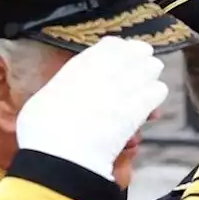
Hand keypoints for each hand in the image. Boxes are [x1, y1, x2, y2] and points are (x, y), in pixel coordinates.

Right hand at [16, 36, 166, 179]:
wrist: (61, 153)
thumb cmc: (42, 129)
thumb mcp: (44, 99)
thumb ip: (61, 87)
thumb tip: (65, 90)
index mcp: (77, 68)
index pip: (108, 46)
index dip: (116, 47)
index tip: (118, 50)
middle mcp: (102, 73)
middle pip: (133, 53)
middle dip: (137, 56)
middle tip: (139, 59)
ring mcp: (121, 91)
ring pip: (150, 69)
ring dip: (149, 72)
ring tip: (148, 76)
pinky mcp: (135, 112)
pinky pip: (156, 93)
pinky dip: (156, 93)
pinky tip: (154, 96)